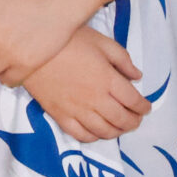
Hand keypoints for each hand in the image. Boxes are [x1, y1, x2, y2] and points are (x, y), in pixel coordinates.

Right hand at [21, 26, 150, 143]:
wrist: (31, 46)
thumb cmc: (68, 39)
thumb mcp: (101, 41)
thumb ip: (123, 59)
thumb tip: (137, 76)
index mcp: (108, 80)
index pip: (134, 101)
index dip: (143, 107)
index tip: (145, 107)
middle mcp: (96, 99)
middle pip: (122, 120)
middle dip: (133, 121)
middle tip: (135, 118)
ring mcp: (77, 110)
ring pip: (104, 131)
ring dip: (117, 132)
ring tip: (119, 126)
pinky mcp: (59, 115)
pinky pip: (81, 135)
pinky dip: (93, 137)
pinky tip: (96, 131)